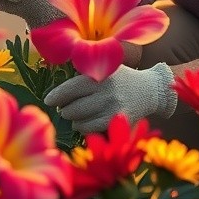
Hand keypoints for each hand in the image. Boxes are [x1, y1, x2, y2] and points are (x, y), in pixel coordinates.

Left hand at [44, 63, 176, 132]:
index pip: (71, 88)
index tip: (48, 100)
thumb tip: (57, 91)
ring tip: (77, 115)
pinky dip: (84, 128)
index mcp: (100, 76)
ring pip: (79, 121)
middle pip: (72, 108)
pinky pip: (91, 130)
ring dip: (74, 120)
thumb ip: (85, 74)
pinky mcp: (118, 123)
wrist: (151, 90)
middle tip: (65, 108)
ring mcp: (112, 109)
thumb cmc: (121, 79)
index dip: (56, 96)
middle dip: (64, 109)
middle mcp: (106, 92)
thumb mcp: (106, 68)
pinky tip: (87, 122)